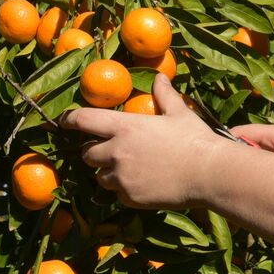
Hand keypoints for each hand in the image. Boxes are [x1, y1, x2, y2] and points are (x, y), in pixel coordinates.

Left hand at [61, 73, 227, 208]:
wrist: (209, 174)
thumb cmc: (195, 139)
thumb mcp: (179, 113)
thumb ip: (164, 95)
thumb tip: (159, 76)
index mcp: (125, 127)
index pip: (83, 120)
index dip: (70, 120)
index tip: (64, 122)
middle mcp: (116, 152)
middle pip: (88, 153)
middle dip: (96, 151)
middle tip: (111, 151)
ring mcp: (121, 177)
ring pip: (101, 176)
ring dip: (109, 173)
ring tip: (131, 170)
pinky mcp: (130, 197)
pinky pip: (118, 194)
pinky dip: (125, 189)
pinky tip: (145, 184)